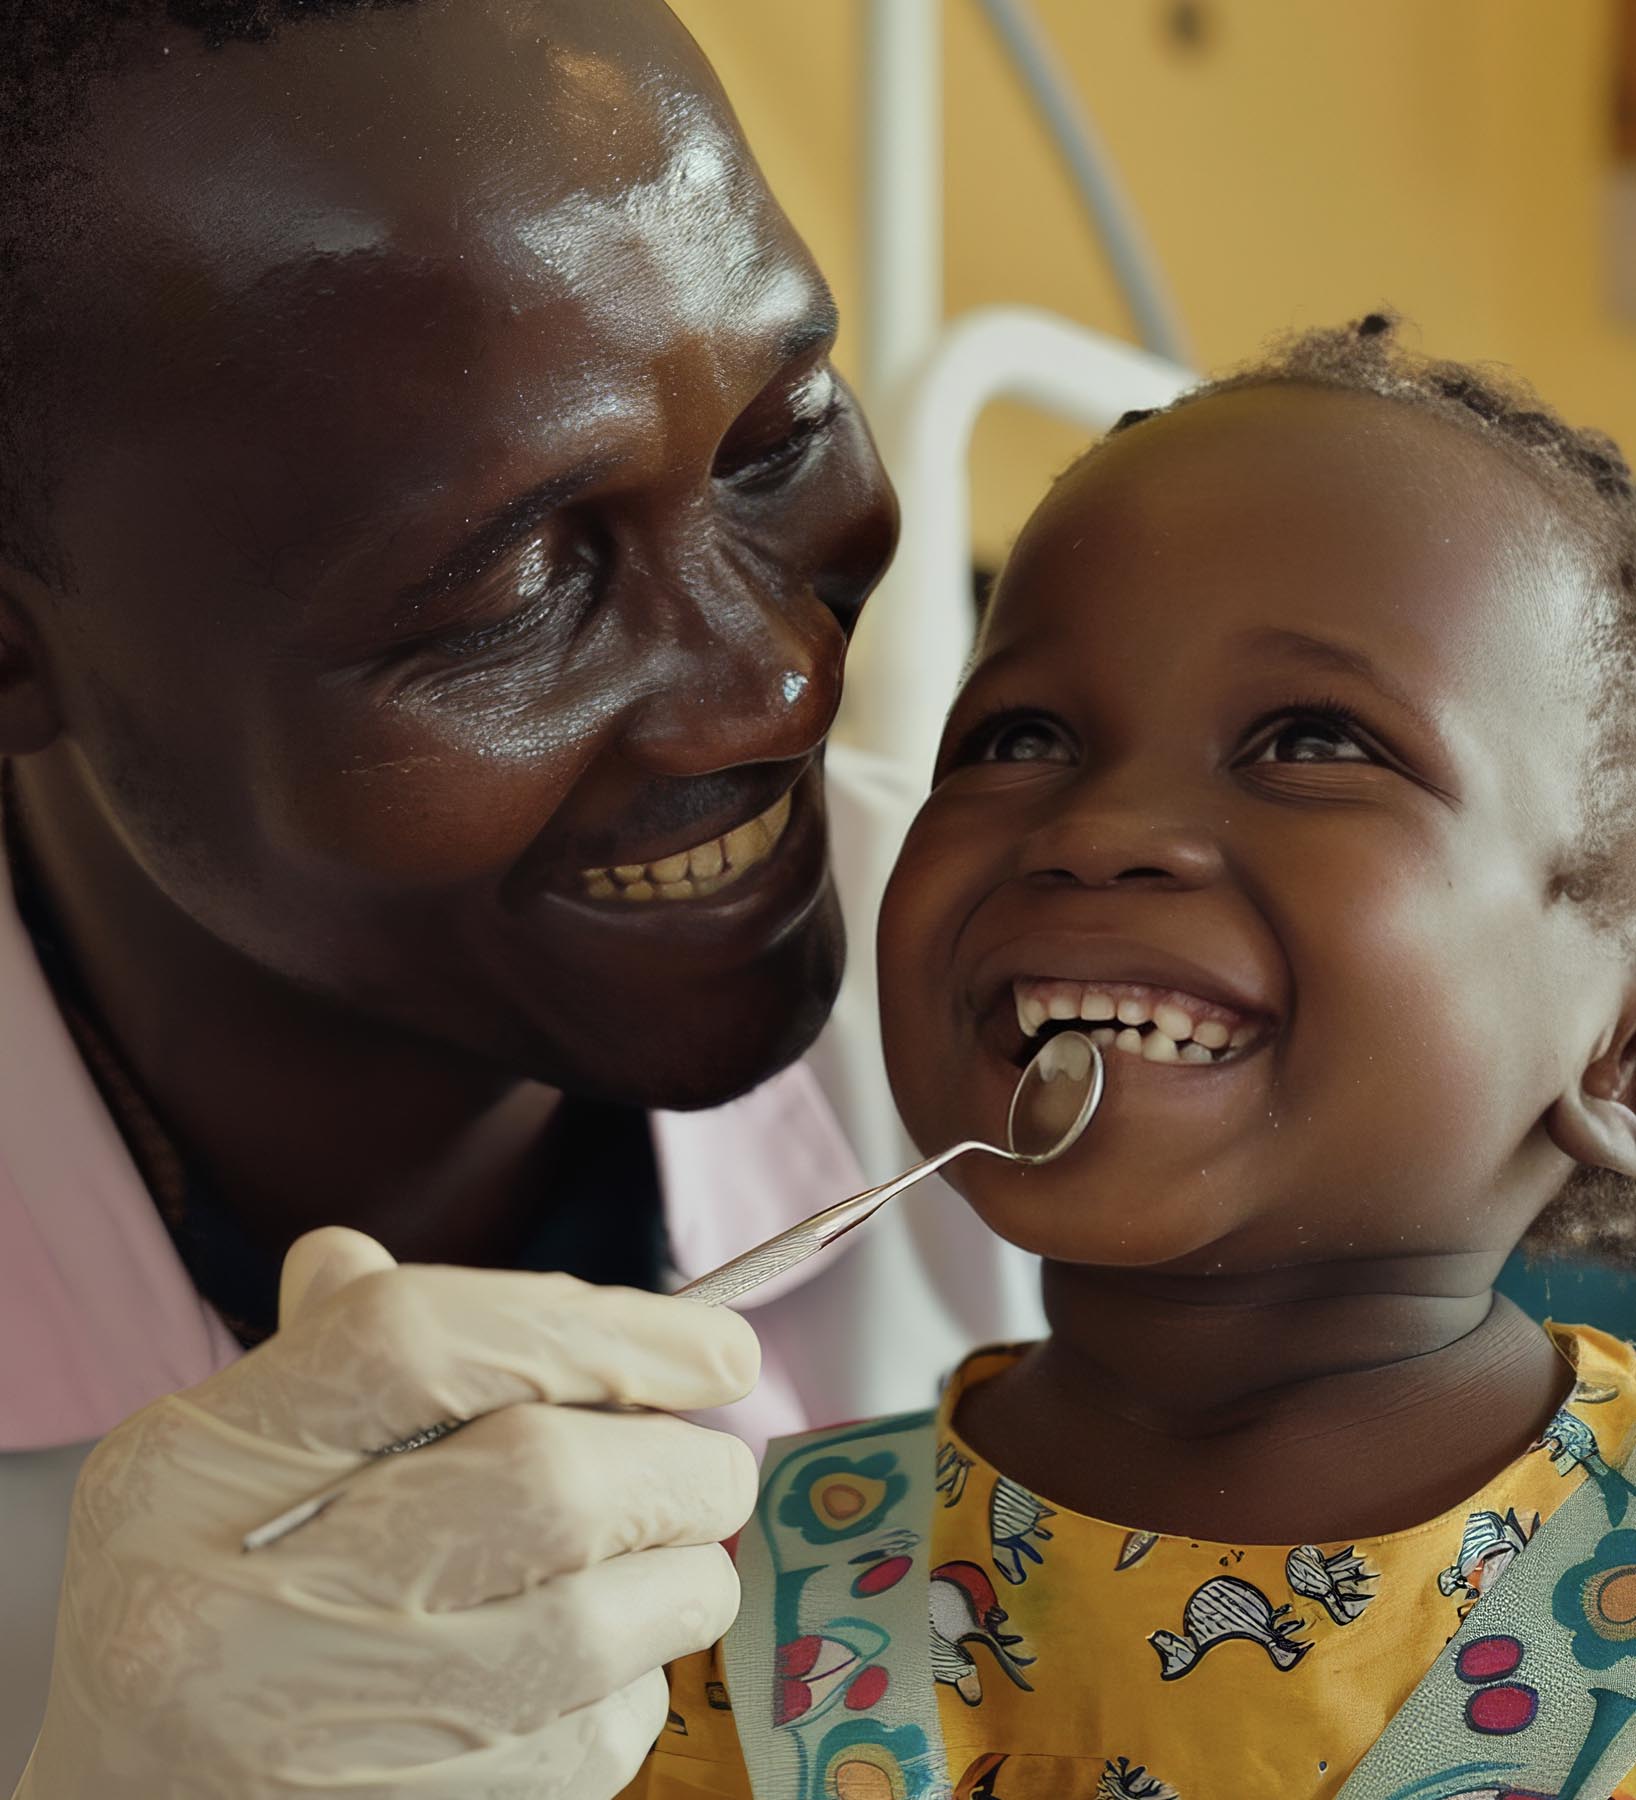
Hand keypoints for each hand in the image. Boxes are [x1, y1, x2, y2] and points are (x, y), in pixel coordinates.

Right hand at [15, 1228, 759, 1798]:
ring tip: (673, 1555)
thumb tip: (443, 1272)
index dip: (602, 1325)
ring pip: (594, 1629)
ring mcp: (313, 1741)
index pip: (420, 1340)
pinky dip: (632, 1686)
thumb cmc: (197, 1595)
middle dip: (679, 1466)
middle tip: (713, 1464)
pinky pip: (588, 1749)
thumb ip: (332, 1347)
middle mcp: (236, 1609)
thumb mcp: (216, 1453)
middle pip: (542, 1485)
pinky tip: (604, 1662)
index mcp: (192, 1471)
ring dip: (681, 1579)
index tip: (721, 1345)